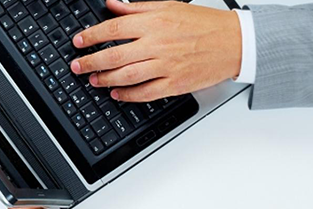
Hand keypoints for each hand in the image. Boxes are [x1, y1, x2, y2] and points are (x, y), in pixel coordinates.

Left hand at [71, 0, 240, 101]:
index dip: (91, 36)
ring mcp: (166, 66)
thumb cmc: (203, 24)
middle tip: (76, 66)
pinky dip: (127, 95)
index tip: (77, 42)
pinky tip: (116, 94)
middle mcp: (158, 44)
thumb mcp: (169, 6)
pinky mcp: (175, 84)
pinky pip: (145, 93)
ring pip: (126, 76)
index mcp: (154, 23)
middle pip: (114, 56)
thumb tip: (111, 4)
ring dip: (105, 79)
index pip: (113, 29)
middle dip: (90, 62)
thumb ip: (136, 8)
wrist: (235, 42)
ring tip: (93, 80)